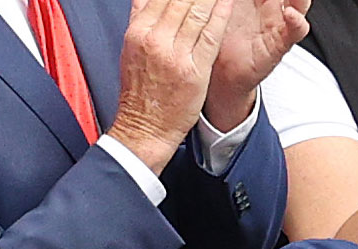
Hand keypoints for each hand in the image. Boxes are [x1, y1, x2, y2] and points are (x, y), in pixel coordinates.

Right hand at [109, 0, 237, 170]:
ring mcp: (174, 54)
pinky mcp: (194, 70)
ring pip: (195, 12)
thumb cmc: (140, 91)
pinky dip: (220, 15)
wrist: (145, 127)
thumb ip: (140, 18)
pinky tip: (227, 2)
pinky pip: (210, 35)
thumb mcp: (131, 48)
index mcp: (137, 31)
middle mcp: (154, 39)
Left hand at [206, 0, 311, 129]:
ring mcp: (277, 27)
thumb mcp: (217, 16)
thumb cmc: (215, 42)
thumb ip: (219, 3)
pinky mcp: (278, 47)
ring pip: (297, 4)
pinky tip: (291, 14)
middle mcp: (269, 8)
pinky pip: (293, 33)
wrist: (217, 77)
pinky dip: (296, 23)